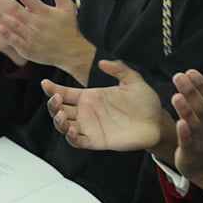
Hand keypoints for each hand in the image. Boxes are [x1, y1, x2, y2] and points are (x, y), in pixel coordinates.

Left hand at [0, 0, 96, 82]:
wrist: (72, 53)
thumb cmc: (68, 29)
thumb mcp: (68, 8)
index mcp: (44, 11)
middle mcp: (37, 22)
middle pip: (15, 7)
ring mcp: (32, 36)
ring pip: (13, 24)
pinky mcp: (28, 48)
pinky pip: (15, 41)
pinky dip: (7, 35)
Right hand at [42, 59, 173, 152]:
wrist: (157, 121)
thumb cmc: (146, 103)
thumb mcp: (133, 81)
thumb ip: (119, 69)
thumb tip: (102, 62)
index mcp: (91, 96)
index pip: (65, 92)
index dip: (52, 88)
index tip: (45, 83)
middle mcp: (87, 112)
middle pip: (59, 109)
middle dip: (52, 104)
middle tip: (55, 98)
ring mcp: (90, 127)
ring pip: (64, 126)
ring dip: (58, 121)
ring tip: (62, 114)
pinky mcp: (96, 140)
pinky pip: (78, 141)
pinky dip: (71, 137)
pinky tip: (72, 130)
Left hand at [170, 70, 202, 200]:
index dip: (202, 85)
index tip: (191, 72)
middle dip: (192, 91)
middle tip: (179, 76)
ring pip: (195, 123)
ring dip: (186, 109)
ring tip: (176, 95)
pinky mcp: (191, 152)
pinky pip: (188, 141)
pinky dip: (185, 132)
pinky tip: (179, 122)